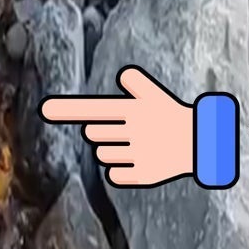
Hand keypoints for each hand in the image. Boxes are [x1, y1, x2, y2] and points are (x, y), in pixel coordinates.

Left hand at [41, 66, 194, 186]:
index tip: (47, 108)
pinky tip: (137, 161)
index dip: (67, 108)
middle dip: (103, 131)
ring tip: (136, 145)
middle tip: (125, 130)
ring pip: (104, 154)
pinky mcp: (142, 173)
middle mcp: (133, 130)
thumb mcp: (160, 96)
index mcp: (134, 109)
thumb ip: (139, 85)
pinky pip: (115, 174)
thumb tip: (124, 74)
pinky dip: (122, 169)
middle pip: (94, 133)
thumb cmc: (176, 117)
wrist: (201, 146)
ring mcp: (137, 153)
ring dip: (113, 150)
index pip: (93, 108)